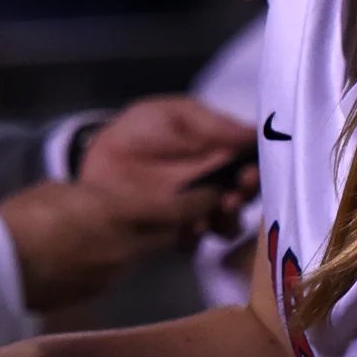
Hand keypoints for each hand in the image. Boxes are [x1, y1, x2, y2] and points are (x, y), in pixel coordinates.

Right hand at [0, 178, 200, 311]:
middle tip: (174, 210)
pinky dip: (112, 259)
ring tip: (113, 228)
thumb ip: (97, 197)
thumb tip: (109, 203)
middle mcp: (126, 249)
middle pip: (166, 236)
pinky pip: (116, 270)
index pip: (179, 211)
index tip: (216, 193)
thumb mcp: (63, 189)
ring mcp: (113, 276)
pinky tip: (87, 252)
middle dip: (174, 224)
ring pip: (140, 255)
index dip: (202, 202)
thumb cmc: (23, 217)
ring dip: (138, 242)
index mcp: (119, 215)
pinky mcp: (96, 292)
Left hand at [80, 97, 257, 237]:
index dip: (259, 168)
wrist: (98, 155)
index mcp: (222, 154)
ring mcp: (196, 211)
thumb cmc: (140, 130)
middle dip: (245, 195)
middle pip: (245, 197)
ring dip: (227, 219)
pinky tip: (190, 226)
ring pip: (226, 223)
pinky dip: (195, 236)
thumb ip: (214, 124)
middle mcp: (216, 185)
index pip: (253, 165)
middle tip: (236, 190)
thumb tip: (257, 131)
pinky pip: (192, 242)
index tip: (253, 169)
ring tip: (216, 208)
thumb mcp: (177, 115)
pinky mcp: (173, 232)